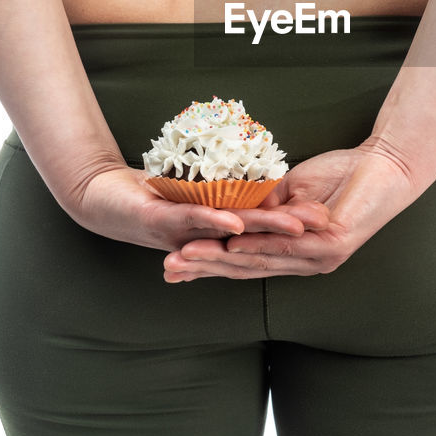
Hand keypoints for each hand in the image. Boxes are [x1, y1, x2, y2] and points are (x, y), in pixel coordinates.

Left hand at [63, 163, 329, 251]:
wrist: (100, 196)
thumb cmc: (155, 194)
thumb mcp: (207, 192)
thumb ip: (238, 195)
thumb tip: (271, 192)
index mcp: (223, 236)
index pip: (268, 234)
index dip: (300, 227)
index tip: (335, 218)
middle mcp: (207, 243)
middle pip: (257, 242)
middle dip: (293, 231)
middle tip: (327, 224)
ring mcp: (182, 237)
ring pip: (230, 238)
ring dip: (261, 232)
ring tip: (294, 226)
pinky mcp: (158, 224)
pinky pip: (190, 222)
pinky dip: (213, 222)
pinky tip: (231, 222)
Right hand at [164, 143, 421, 281]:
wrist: (386, 163)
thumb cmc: (342, 176)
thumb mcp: (291, 191)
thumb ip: (265, 206)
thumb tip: (233, 211)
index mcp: (296, 254)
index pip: (244, 263)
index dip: (208, 264)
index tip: (171, 265)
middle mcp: (307, 263)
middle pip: (247, 269)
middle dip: (205, 268)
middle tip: (168, 269)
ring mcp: (321, 258)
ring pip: (264, 261)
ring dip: (223, 260)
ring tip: (189, 257)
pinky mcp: (335, 244)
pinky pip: (291, 246)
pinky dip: (260, 245)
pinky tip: (233, 243)